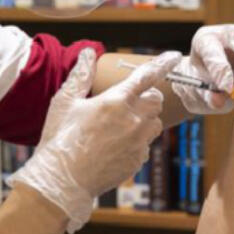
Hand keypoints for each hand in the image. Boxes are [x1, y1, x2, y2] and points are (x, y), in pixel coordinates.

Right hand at [12, 49, 180, 231]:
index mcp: (116, 101)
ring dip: (144, 121)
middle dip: (147, 98)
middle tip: (127, 103)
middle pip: (156, 101)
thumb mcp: (65, 103)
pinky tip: (115, 147)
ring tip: (119, 127)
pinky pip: (147, 145)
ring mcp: (138, 142)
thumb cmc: (60, 140)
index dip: (162, 63)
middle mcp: (133, 120)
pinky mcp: (139, 160)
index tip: (174, 56)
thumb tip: (89, 52)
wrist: (63, 181)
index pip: (147, 76)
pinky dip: (137, 142)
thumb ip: (81, 75)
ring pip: (155, 123)